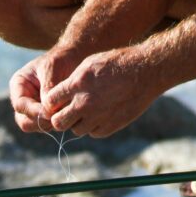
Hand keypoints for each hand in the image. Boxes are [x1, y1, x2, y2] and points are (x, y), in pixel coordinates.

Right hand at [9, 48, 83, 132]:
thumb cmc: (61, 59)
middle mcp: (24, 100)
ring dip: (51, 124)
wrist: (74, 58)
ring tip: (66, 113)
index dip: (33, 111)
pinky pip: (49, 126)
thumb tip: (47, 111)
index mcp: (19, 85)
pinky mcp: (47, 115)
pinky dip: (58, 123)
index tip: (50, 112)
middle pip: (25, 121)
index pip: (20, 105)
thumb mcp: (52, 68)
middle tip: (57, 118)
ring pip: (37, 127)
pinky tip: (70, 115)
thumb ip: (48, 89)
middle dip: (40, 122)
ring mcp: (34, 109)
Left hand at [44, 48, 161, 136]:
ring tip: (88, 111)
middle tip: (66, 112)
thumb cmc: (116, 63)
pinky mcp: (110, 126)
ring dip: (78, 123)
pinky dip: (94, 127)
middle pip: (58, 123)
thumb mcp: (89, 64)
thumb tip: (59, 97)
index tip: (56, 102)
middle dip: (60, 118)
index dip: (51, 103)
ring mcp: (98, 116)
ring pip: (76, 130)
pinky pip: (93, 133)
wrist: (146, 71)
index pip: (49, 102)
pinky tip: (101, 114)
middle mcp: (84, 103)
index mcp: (77, 85)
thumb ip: (71, 83)